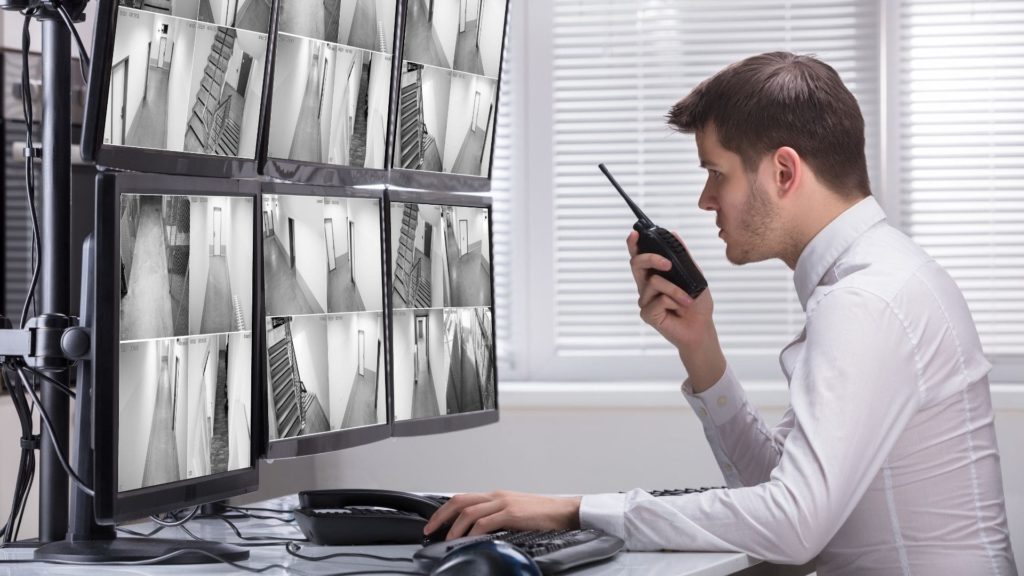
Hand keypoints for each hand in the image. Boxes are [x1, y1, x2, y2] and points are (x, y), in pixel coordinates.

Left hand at [423, 491, 581, 540]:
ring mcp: (504, 503)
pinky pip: (486, 522)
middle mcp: (497, 496)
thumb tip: (477, 532)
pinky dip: (473, 532)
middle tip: (430, 529)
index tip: (433, 523)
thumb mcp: (514, 512)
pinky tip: (468, 541)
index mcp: (496, 496)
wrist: (564, 511)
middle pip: (460, 501)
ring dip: (454, 527)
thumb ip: (496, 518)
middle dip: (441, 515)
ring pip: (469, 511)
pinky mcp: (512, 514)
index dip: (444, 510)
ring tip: (447, 540)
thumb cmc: (542, 514)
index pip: (463, 498)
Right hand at [627, 230, 714, 350]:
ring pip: (653, 282)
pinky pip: (659, 300)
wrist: (701, 328)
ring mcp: (645, 300)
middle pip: (636, 263)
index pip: (640, 256)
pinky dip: (673, 302)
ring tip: (686, 300)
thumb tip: (675, 235)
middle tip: (667, 263)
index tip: (634, 234)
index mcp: (655, 275)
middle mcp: (646, 286)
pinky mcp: (647, 314)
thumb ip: (683, 257)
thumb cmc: (697, 304)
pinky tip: (678, 310)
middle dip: (651, 258)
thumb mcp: (694, 275)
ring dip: (675, 290)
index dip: (634, 245)